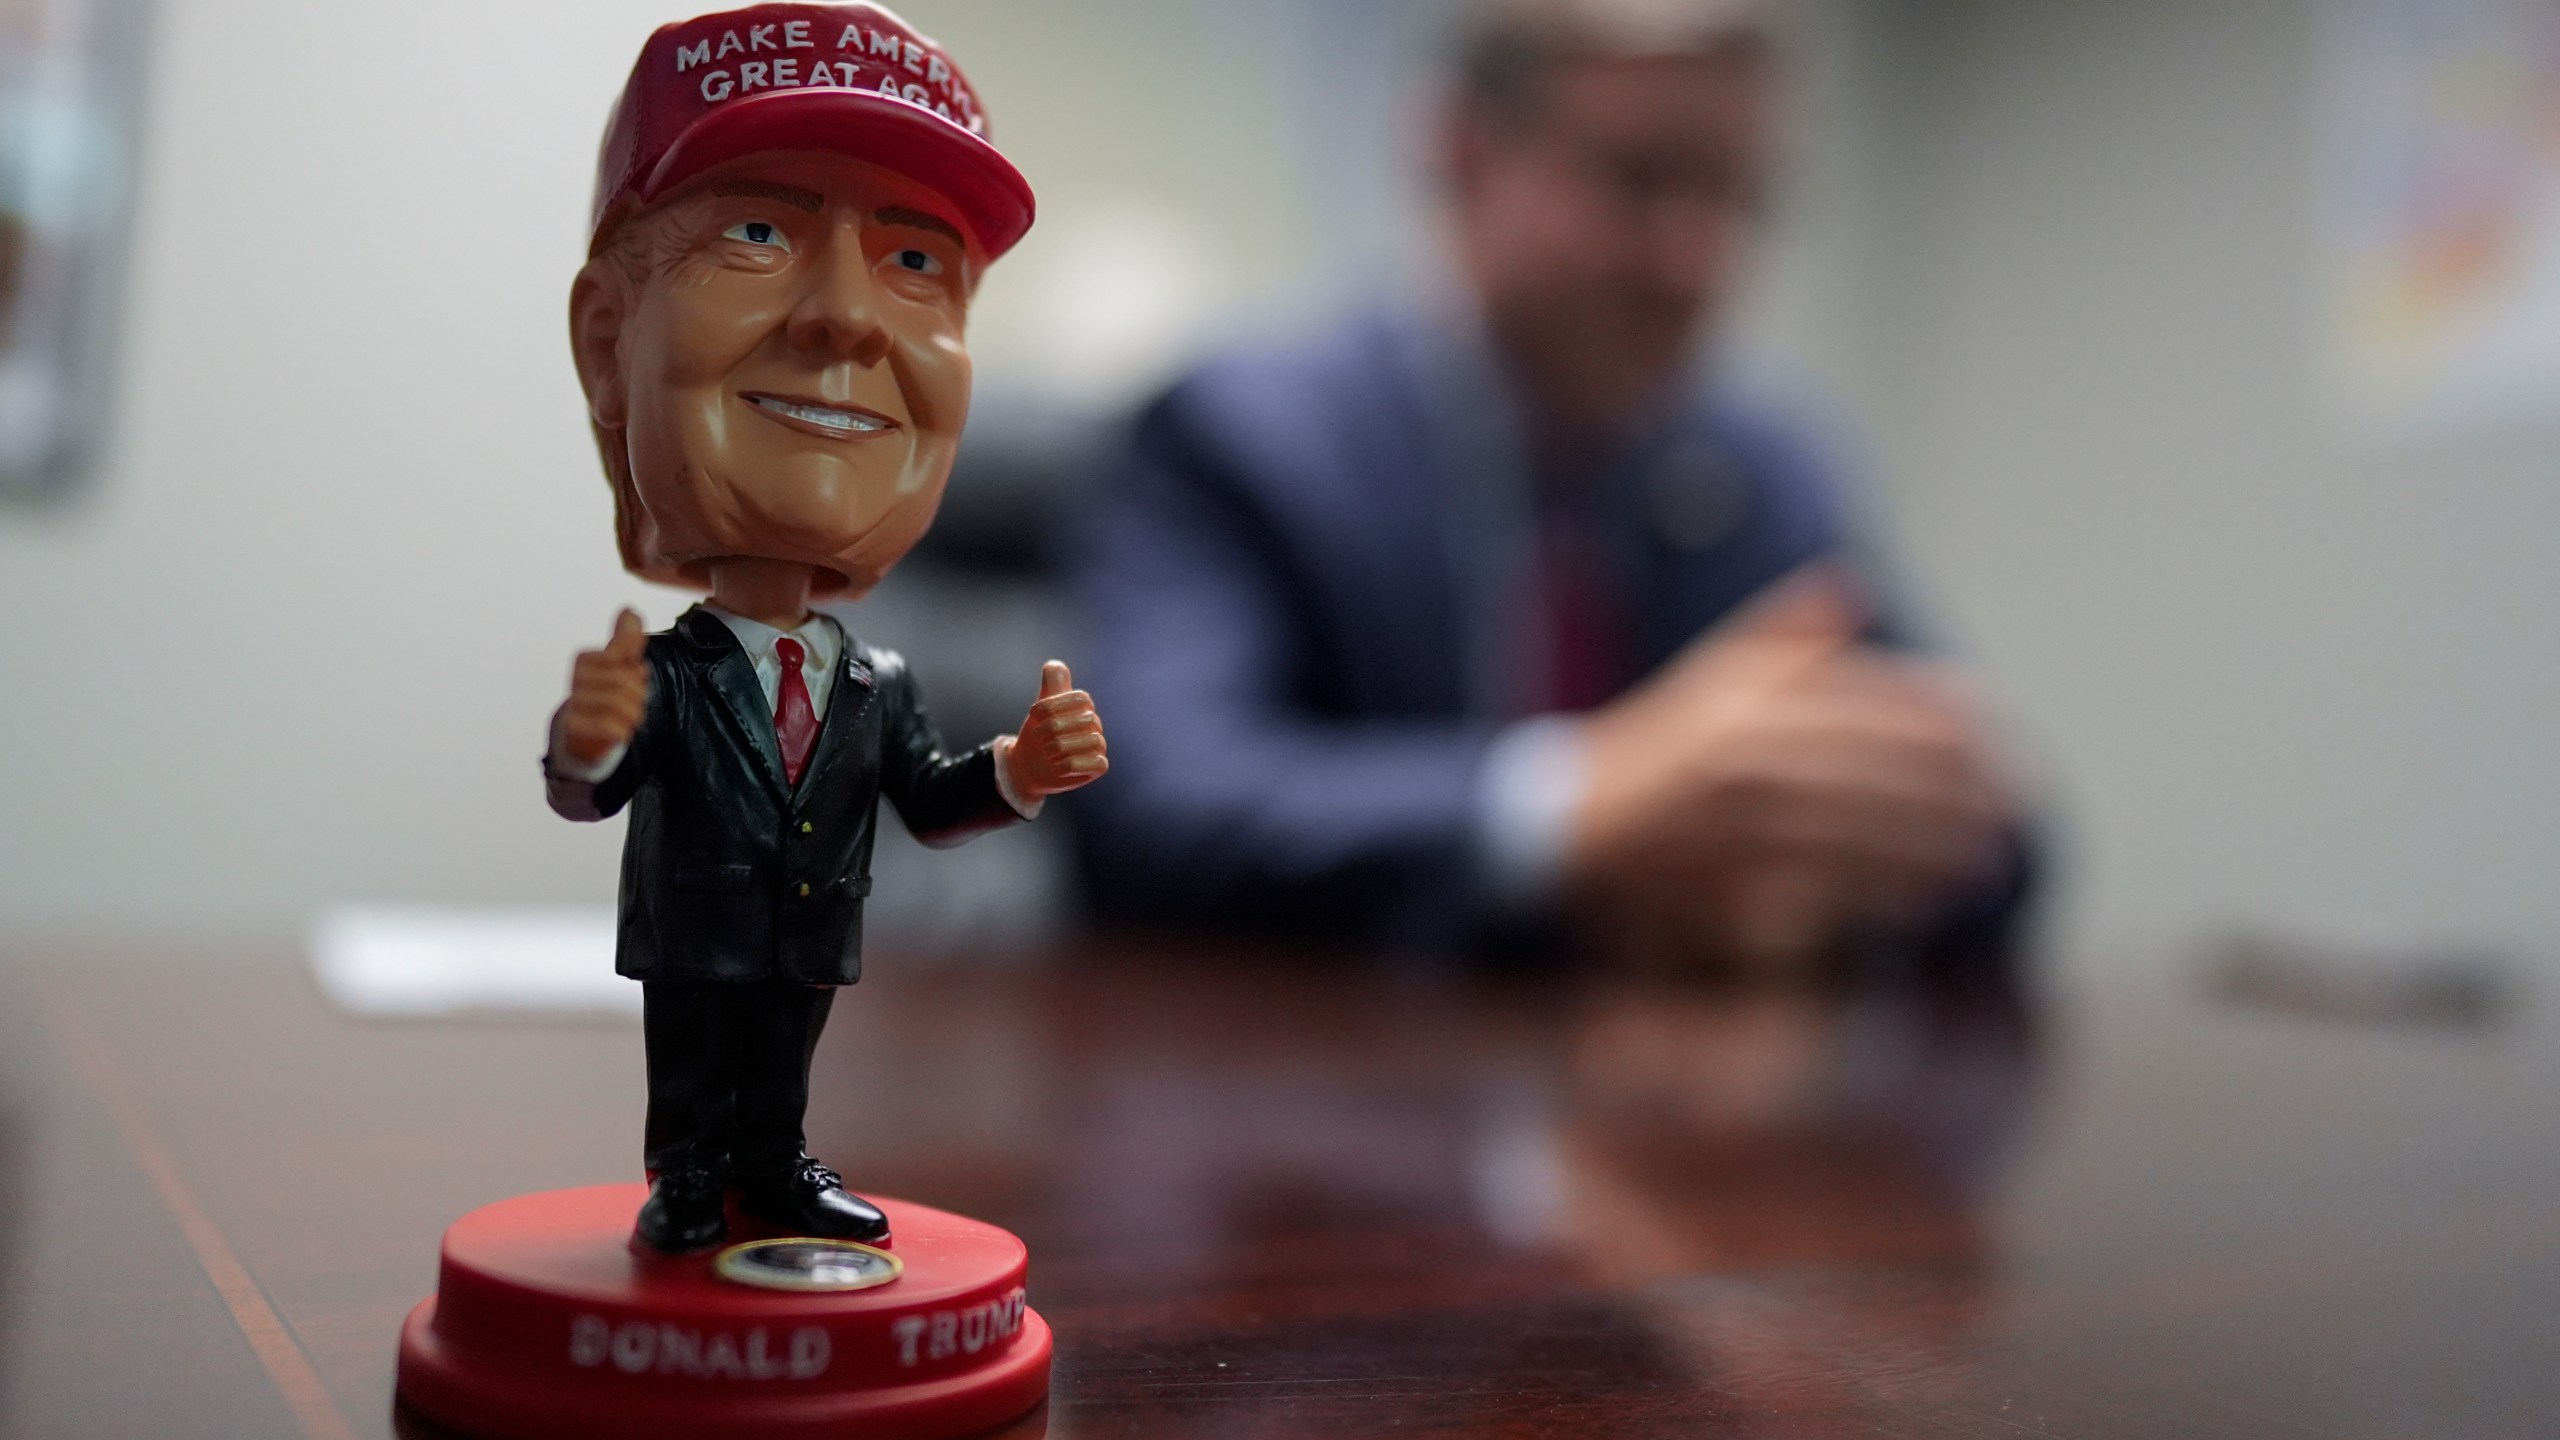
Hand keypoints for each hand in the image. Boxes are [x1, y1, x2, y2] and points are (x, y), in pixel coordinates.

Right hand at [559, 609, 650, 767]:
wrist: (578, 739)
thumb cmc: (600, 698)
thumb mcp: (615, 667)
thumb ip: (625, 640)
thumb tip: (630, 608)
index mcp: (584, 661)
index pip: (628, 662)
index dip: (637, 676)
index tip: (627, 684)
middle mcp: (574, 679)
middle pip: (626, 682)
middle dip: (637, 697)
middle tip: (627, 705)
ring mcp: (571, 704)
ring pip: (621, 705)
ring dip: (631, 716)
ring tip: (622, 720)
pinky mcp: (572, 730)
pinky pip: (612, 728)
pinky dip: (622, 732)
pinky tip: (616, 733)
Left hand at [1003, 661, 1108, 798]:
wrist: (1028, 766)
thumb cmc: (1038, 734)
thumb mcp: (1040, 707)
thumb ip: (1050, 686)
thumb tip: (1055, 665)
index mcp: (1083, 707)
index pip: (1082, 698)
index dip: (1054, 705)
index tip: (1034, 714)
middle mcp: (1095, 725)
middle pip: (1087, 719)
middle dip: (1055, 728)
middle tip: (1038, 737)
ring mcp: (1099, 746)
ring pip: (1092, 741)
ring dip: (1061, 748)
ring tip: (1047, 753)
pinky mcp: (1099, 766)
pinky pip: (1097, 763)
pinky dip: (1072, 765)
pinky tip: (1057, 766)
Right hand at [1568, 569, 2012, 971]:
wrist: (1569, 826)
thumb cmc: (1659, 743)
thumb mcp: (1714, 672)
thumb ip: (1788, 633)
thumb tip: (1853, 584)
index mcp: (1748, 701)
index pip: (1872, 707)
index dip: (1944, 724)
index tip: (1995, 738)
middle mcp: (1745, 762)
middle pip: (1880, 777)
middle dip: (1955, 793)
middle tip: (2008, 805)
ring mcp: (1738, 830)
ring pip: (1863, 840)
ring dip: (1932, 849)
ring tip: (1980, 855)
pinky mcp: (1730, 888)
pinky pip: (1827, 894)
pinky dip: (1882, 894)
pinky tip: (1923, 895)